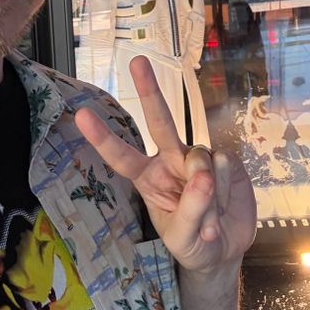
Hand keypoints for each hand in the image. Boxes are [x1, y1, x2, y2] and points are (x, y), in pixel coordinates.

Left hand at [74, 56, 256, 273]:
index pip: (122, 156)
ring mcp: (199, 157)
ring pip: (200, 155)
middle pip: (160, 121)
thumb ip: (191, 209)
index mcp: (148, 178)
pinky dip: (228, 190)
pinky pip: (226, 163)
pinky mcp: (227, 160)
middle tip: (137, 61)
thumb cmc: (194, 244)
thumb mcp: (183, 239)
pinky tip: (227, 206)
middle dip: (149, 90)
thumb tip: (206, 174)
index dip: (103, 137)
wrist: (226, 249)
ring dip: (209, 192)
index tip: (81, 114)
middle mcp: (171, 159)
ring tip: (211, 220)